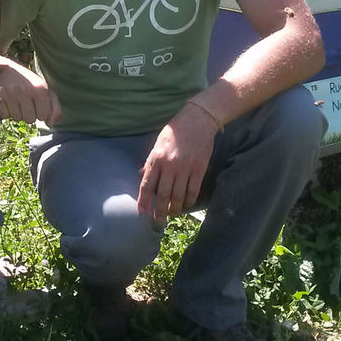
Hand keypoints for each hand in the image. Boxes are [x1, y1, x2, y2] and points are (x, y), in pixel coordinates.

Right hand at [0, 57, 61, 124]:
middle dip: (28, 113)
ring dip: (17, 112)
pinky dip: (6, 111)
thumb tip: (52, 123)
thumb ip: (54, 107)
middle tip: (24, 101)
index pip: (44, 116)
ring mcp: (10, 94)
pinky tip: (7, 101)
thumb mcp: (45, 90)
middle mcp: (24, 91)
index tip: (36, 103)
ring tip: (15, 100)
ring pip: (17, 118)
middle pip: (30, 119)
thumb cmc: (29, 83)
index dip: (40, 112)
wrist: (6, 70)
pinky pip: (5, 116)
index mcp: (39, 89)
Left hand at [137, 103, 217, 221]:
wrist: (198, 120)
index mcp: (156, 158)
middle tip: (157, 220)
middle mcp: (169, 165)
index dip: (144, 200)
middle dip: (159, 210)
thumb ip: (150, 162)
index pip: (147, 184)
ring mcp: (185, 168)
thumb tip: (140, 176)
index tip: (142, 212)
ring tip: (172, 213)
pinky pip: (193, 190)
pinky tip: (185, 204)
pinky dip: (188, 200)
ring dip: (174, 208)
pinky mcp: (199, 169)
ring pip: (178, 195)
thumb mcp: (157, 144)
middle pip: (163, 194)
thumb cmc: (175, 132)